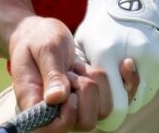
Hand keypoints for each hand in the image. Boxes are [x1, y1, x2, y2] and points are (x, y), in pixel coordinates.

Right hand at [7, 16, 137, 131]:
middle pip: (86, 122)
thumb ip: (51, 74)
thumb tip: (56, 99)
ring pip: (103, 111)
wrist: (41, 33)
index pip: (55, 129)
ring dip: (97, 83)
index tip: (68, 85)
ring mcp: (75, 109)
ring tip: (78, 67)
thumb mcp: (43, 49)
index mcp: (34, 104)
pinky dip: (124, 81)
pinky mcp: (90, 101)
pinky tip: (124, 64)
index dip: (68, 114)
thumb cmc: (36, 39)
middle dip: (86, 91)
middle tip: (71, 70)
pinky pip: (117, 101)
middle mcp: (55, 113)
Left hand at [74, 0, 158, 130]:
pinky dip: (150, 77)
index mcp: (108, 55)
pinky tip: (139, 60)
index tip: (106, 110)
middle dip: (124, 99)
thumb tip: (84, 99)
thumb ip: (86, 72)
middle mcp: (136, 60)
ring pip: (148, 93)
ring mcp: (156, 60)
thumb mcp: (85, 42)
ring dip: (138, 88)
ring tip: (126, 69)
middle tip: (116, 88)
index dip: (110, 112)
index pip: (115, 105)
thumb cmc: (101, 20)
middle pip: (134, 103)